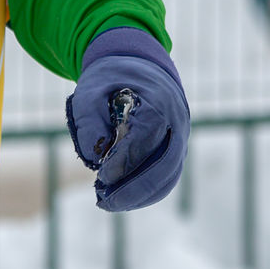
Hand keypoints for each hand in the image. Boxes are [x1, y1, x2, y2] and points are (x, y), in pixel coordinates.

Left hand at [65, 26, 189, 211]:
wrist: (139, 65)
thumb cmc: (112, 78)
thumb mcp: (91, 88)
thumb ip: (88, 119)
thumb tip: (92, 159)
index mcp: (158, 103)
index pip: (144, 140)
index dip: (122, 163)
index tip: (100, 178)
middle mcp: (176, 122)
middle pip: (165, 165)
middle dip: (135, 189)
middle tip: (104, 202)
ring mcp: (180, 137)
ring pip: (169, 175)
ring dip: (141, 195)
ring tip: (110, 203)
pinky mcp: (176, 149)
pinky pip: (168, 176)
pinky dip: (148, 192)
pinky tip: (124, 199)